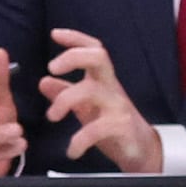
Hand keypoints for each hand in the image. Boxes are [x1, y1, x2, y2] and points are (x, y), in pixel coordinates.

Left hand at [38, 28, 163, 171]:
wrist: (142, 152)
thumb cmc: (112, 124)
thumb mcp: (86, 107)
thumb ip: (65, 93)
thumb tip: (43, 82)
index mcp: (102, 80)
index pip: (93, 50)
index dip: (76, 38)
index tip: (55, 34)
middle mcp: (111, 88)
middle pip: (98, 58)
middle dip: (72, 57)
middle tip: (51, 68)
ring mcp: (118, 106)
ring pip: (91, 90)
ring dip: (64, 101)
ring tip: (51, 116)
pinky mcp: (121, 127)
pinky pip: (96, 129)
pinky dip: (79, 141)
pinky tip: (71, 151)